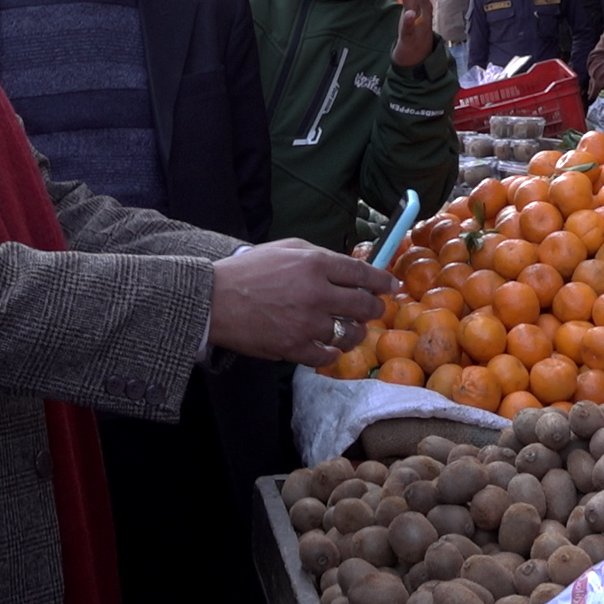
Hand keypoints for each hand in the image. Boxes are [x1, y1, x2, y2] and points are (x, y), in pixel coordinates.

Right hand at [209, 240, 398, 367]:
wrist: (213, 300)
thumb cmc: (248, 271)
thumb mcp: (285, 248)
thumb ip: (320, 256)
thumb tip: (351, 269)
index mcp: (315, 264)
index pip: (363, 274)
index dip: (382, 282)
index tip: (390, 287)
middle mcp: (316, 293)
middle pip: (365, 306)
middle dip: (374, 309)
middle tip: (373, 310)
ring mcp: (307, 324)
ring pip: (350, 334)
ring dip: (354, 332)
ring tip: (349, 330)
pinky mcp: (295, 348)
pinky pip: (328, 355)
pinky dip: (331, 351)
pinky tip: (327, 346)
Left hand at [391, 0, 437, 67]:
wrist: (417, 53)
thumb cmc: (417, 25)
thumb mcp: (418, 5)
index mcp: (420, 1)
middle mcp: (421, 9)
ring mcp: (417, 23)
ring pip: (413, 6)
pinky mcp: (411, 36)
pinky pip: (410, 28)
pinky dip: (409, 21)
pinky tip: (408, 14)